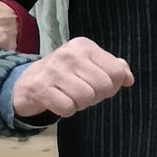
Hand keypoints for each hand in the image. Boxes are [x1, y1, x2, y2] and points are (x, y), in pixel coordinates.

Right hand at [10, 36, 133, 120]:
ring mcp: (54, 70)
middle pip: (103, 87)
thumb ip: (112, 67)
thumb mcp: (89, 64)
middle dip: (97, 97)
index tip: (99, 85)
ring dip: (81, 104)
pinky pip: (68, 108)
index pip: (116, 72)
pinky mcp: (41, 88)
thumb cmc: (64, 74)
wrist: (27, 81)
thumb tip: (128, 79)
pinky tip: (59, 102)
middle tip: (84, 94)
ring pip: (86, 98)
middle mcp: (69, 54)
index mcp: (84, 46)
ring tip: (71, 98)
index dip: (113, 86)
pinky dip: (67, 110)